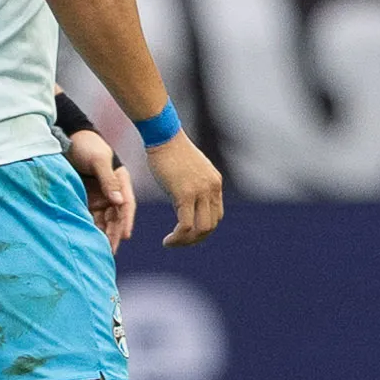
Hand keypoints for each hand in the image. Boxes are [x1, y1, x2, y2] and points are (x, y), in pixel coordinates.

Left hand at [65, 129, 135, 249]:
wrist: (65, 138)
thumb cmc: (85, 145)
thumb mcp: (98, 160)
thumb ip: (108, 180)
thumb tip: (119, 202)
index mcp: (121, 181)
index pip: (126, 205)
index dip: (126, 221)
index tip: (125, 236)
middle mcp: (112, 191)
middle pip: (115, 216)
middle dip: (114, 234)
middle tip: (110, 251)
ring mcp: (98, 196)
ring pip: (102, 219)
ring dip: (102, 234)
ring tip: (99, 251)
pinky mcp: (84, 199)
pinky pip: (88, 216)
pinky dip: (88, 228)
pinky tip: (86, 240)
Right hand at [145, 131, 223, 246]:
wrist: (163, 137)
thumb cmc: (169, 151)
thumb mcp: (187, 171)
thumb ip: (191, 186)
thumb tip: (183, 199)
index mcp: (214, 184)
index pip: (216, 215)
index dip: (202, 229)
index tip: (186, 233)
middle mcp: (212, 189)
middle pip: (211, 225)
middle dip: (196, 239)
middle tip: (178, 242)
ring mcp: (200, 192)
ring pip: (201, 228)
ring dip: (187, 241)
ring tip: (171, 243)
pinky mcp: (185, 194)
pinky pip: (186, 225)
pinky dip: (178, 237)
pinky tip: (167, 240)